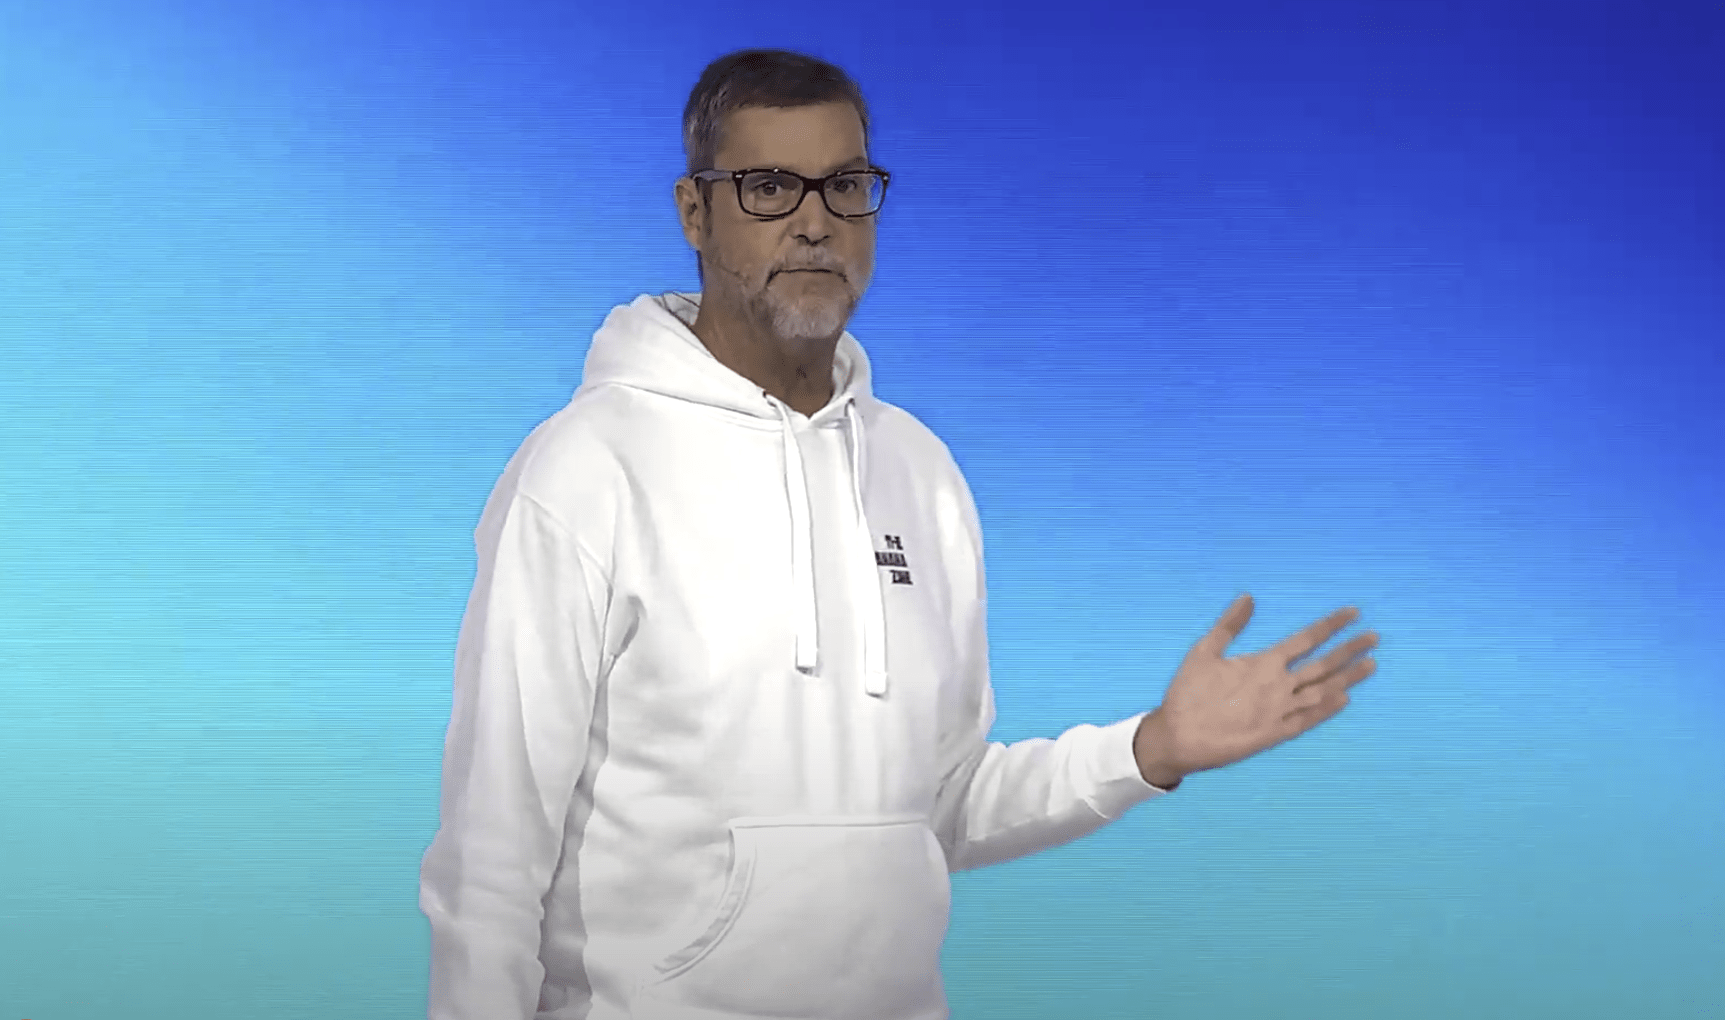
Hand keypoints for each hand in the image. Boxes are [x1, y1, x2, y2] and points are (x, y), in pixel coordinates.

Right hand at [1134, 594, 1378, 784]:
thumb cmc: (1188, 693)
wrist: (1180, 739)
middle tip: (1373, 638)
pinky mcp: (1277, 734)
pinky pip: (1310, 720)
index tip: (1352, 614)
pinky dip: (1330, 709)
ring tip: (1371, 665)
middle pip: (1324, 664)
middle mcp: (1279, 686)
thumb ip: (1229, 624)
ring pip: (1324, 691)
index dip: (1331, 625)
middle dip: (1351, 649)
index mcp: (1263, 663)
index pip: (1306, 638)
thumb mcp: (1203, 651)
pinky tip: (1346, 699)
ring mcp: (1281, 712)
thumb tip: (1248, 597)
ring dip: (1349, 677)